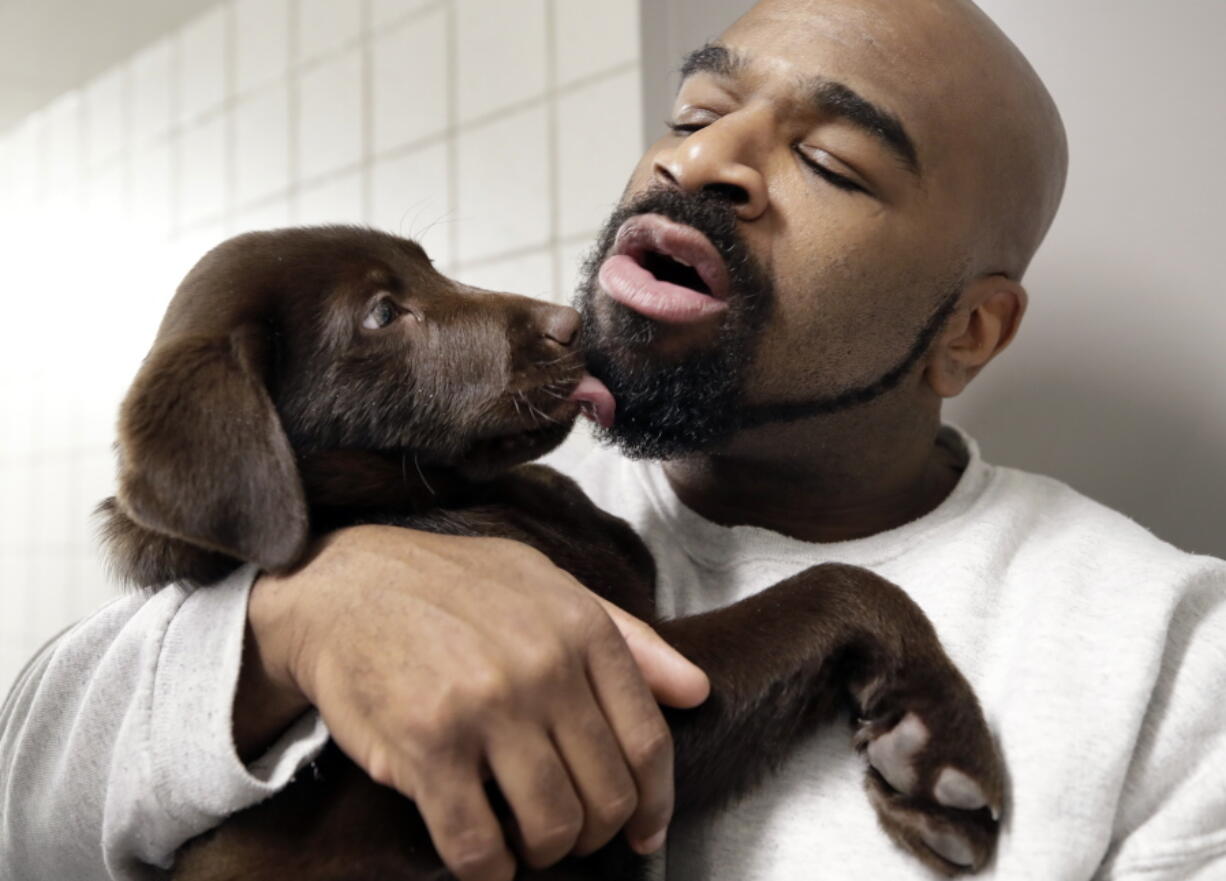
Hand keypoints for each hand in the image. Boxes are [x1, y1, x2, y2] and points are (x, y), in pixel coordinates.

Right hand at [239, 525, 708, 880]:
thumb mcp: (549, 586)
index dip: (655, 802)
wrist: (343, 586)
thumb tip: (696, 691)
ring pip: (550, 827)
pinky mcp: (427, 747)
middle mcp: (543, 668)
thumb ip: (628, 639)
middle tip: (569, 832)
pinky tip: (484, 859)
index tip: (646, 830)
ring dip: (543, 852)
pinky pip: (477, 844)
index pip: (648, 741)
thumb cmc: (451, 586)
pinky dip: (488, 871)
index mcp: (581, 629)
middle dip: (594, 832)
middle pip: (606, 795)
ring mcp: (486, 708)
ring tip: (526, 840)